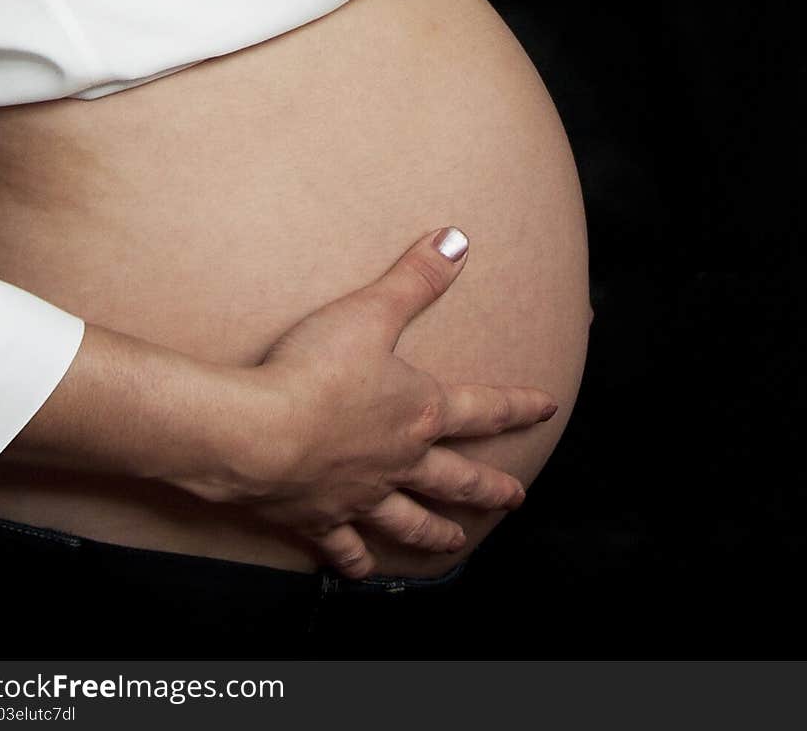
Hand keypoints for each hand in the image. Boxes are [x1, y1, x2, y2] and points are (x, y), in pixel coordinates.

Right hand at [168, 226, 557, 578]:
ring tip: (455, 543)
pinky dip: (355, 560)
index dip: (518, 406)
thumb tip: (458, 238)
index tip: (547, 408)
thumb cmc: (316, 369)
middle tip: (515, 499)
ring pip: (409, 519)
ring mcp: (362, 495)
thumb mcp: (372, 310)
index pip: (483, 408)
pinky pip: (344, 546)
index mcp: (419, 410)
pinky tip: (362, 569)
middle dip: (488, 488)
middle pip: (456, 477)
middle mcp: (400, 460)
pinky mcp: (320, 518)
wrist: (259, 432)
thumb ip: (416, 277)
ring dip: (434, 531)